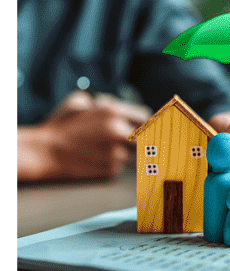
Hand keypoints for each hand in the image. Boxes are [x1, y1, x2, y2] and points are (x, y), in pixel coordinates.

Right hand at [18, 91, 150, 181]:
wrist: (43, 152)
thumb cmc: (60, 126)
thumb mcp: (80, 101)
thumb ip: (104, 100)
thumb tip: (118, 103)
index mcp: (113, 112)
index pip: (145, 116)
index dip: (143, 121)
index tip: (142, 125)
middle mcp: (118, 131)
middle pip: (145, 136)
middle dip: (139, 138)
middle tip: (129, 139)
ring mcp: (116, 152)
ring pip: (132, 152)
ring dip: (123, 151)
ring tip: (101, 149)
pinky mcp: (111, 169)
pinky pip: (120, 165)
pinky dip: (112, 163)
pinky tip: (95, 159)